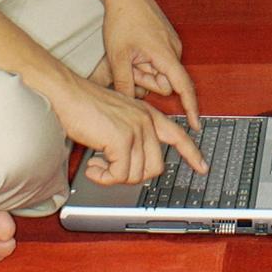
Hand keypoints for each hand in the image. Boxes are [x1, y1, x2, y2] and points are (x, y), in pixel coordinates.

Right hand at [51, 73, 206, 183]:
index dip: (192, 154)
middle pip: (155, 167)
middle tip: (111, 171)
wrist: (68, 94)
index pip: (178, 136)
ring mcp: (136, 129)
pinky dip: (103, 177)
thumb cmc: (86, 105)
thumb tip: (133, 165)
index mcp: (148, 114)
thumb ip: (131, 136)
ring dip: (113, 177)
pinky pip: (118, 175)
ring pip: (136, 174)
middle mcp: (146, 121)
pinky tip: (92, 166)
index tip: (202, 167)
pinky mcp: (122, 139)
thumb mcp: (117, 118)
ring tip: (98, 165)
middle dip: (132, 176)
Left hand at [102, 0, 200, 131]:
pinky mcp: (166, 40)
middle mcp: (174, 50)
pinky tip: (134, 47)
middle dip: (147, 81)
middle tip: (129, 64)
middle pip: (164, 83)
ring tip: (130, 53)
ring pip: (160, 73)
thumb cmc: (122, 21)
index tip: (196, 125)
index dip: (190, 107)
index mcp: (166, 55)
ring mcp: (171, 44)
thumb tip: (131, 106)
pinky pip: (159, 62)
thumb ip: (126, 84)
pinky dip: (146, 62)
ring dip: (145, 70)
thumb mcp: (118, 57)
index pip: (183, 87)